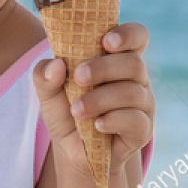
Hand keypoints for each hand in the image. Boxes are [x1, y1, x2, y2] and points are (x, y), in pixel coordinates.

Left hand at [33, 22, 153, 181]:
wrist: (74, 152)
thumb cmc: (67, 112)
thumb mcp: (48, 93)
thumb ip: (45, 75)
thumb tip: (56, 65)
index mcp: (116, 59)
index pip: (137, 36)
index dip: (127, 35)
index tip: (106, 41)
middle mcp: (135, 78)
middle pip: (133, 63)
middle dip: (103, 68)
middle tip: (78, 78)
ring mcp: (143, 104)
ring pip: (133, 92)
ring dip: (101, 99)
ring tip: (77, 111)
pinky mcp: (142, 130)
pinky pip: (136, 120)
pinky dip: (113, 120)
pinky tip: (97, 125)